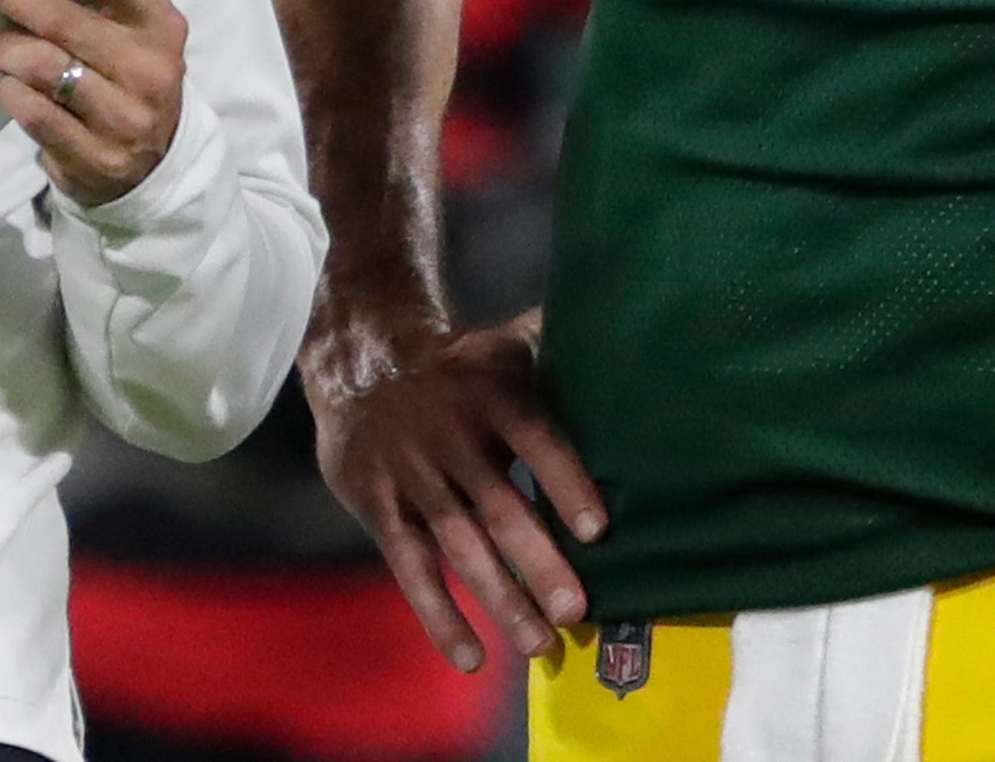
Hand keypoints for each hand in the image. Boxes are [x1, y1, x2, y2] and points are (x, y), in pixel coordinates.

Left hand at [0, 0, 186, 205]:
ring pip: (41, 65)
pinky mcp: (95, 156)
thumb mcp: (130, 33)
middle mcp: (149, 67)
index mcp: (160, 24)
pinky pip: (32, 112)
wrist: (152, 167)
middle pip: (62, 18)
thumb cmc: (127, 78)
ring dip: (5, 50)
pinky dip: (11, 93)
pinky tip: (13, 88)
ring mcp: (124, 116)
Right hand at [301, 306, 605, 670]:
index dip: (564, 480)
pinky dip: (439, 615)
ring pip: (459, 546)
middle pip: (498, 506)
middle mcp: (451, 438)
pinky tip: (472, 657)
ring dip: (499, 598)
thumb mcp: (505, 345)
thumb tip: (631, 337)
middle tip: (575, 609)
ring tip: (539, 644)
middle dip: (538, 561)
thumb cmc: (460, 366)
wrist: (362, 363)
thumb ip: (559, 349)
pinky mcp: (379, 508)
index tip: (598, 528)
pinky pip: (411, 568)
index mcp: (491, 396)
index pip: (533, 437)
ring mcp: (412, 477)